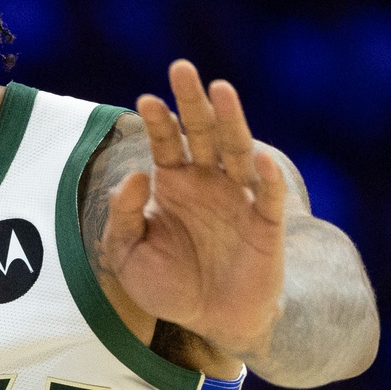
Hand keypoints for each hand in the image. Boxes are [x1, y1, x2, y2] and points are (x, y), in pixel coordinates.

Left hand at [98, 60, 288, 359]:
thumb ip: (122, 217)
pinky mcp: (265, 224)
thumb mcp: (128, 256)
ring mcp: (239, 199)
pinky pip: (268, 196)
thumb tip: (135, 174)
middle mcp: (208, 182)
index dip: (159, 121)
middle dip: (193, 101)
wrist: (211, 321)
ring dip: (230, 120)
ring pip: (236, 150)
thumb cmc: (168, 286)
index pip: (166, 142)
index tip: (147, 100)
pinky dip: (267, 177)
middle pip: (202, 133)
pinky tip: (257, 158)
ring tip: (220, 90)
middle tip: (182, 68)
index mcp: (175, 183)